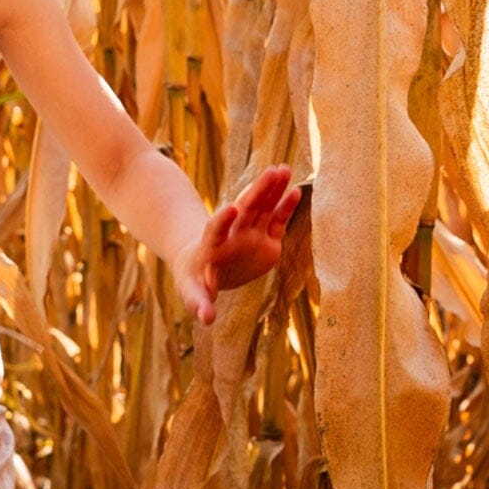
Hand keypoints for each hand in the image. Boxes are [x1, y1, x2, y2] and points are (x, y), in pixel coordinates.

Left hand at [173, 164, 299, 324]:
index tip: (232, 208)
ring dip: (272, 190)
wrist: (202, 269)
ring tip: (284, 169)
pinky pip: (277, 221)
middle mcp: (232, 234)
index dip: (223, 220)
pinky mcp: (266, 239)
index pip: (216, 229)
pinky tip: (295, 191)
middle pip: (245, 210)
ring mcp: (250, 233)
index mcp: (211, 245)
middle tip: (272, 172)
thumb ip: (199, 303)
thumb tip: (207, 319)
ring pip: (262, 208)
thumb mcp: (192, 292)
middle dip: (258, 192)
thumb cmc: (193, 280)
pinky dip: (285, 207)